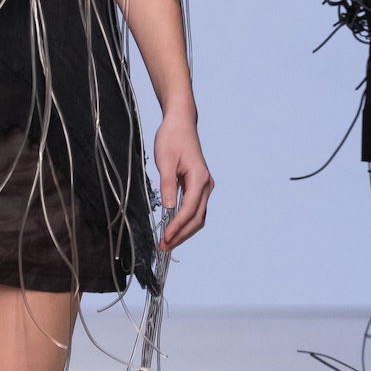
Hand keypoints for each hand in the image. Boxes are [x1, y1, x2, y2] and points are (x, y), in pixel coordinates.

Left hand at [155, 107, 213, 250]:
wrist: (180, 123)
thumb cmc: (172, 138)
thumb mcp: (165, 160)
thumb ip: (167, 185)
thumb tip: (168, 208)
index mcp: (199, 178)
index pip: (189, 209)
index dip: (177, 226)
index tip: (165, 238)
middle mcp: (206, 185)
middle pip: (197, 218)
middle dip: (181, 234)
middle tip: (164, 247)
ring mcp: (204, 186)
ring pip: (198, 216)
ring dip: (184, 231)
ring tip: (167, 242)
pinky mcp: (199, 186)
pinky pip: (195, 209)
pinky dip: (185, 222)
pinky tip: (173, 229)